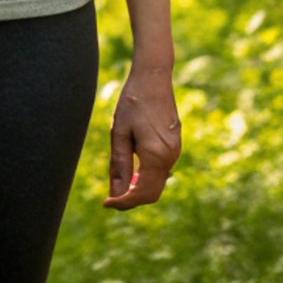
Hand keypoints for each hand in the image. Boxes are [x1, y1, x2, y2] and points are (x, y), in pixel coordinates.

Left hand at [104, 63, 180, 209]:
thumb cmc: (132, 102)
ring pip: (157, 182)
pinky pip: (161, 170)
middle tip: (110, 197)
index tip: (106, 203)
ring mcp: (176, 152)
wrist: (153, 78)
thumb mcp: (119, 132)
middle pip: (152, 193)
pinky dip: (147, 176)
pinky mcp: (175, 146)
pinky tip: (133, 168)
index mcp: (156, 155)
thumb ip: (119, 165)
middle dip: (131, 199)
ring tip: (119, 182)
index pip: (141, 194)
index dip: (123, 203)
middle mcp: (170, 157)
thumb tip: (116, 194)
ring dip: (139, 188)